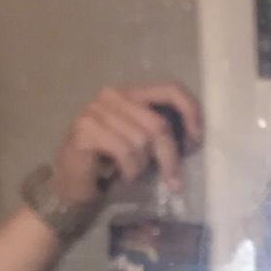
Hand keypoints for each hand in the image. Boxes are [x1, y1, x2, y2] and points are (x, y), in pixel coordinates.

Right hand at [52, 82, 202, 206]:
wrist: (74, 181)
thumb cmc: (112, 162)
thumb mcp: (143, 144)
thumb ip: (162, 134)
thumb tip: (194, 138)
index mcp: (131, 93)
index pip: (170, 88)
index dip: (190, 111)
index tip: (197, 139)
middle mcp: (113, 94)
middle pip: (158, 124)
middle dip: (170, 156)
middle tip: (173, 181)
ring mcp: (96, 109)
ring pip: (141, 141)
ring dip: (142, 166)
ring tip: (132, 172)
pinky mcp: (85, 128)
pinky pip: (124, 151)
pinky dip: (129, 170)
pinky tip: (121, 175)